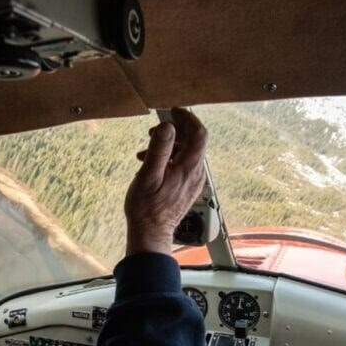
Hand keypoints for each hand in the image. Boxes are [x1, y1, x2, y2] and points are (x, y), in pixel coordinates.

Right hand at [124, 108, 207, 255]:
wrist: (151, 234)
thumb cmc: (146, 208)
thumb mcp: (148, 175)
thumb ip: (159, 149)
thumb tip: (168, 126)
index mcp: (189, 168)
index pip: (198, 133)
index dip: (187, 118)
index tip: (173, 111)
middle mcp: (196, 173)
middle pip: (194, 141)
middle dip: (175, 130)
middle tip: (154, 131)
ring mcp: (194, 181)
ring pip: (187, 152)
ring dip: (169, 145)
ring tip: (148, 149)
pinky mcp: (188, 187)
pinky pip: (183, 164)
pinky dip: (170, 157)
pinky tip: (152, 163)